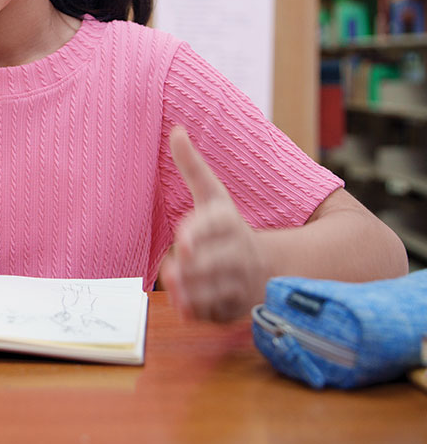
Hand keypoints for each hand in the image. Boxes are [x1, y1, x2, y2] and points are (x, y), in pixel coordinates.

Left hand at [159, 126, 266, 322]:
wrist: (269, 266)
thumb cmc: (228, 227)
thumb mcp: (214, 196)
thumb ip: (193, 167)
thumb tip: (176, 129)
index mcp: (230, 223)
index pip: (217, 226)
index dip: (199, 234)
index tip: (183, 241)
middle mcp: (238, 253)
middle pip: (218, 262)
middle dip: (195, 267)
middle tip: (172, 269)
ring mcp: (239, 282)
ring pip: (218, 290)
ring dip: (195, 292)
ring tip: (174, 288)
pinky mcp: (235, 307)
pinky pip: (219, 314)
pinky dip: (202, 314)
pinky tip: (184, 310)